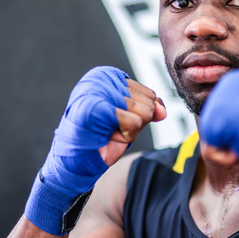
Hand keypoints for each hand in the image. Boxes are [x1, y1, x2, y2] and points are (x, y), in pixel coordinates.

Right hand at [25, 66, 165, 234]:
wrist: (76, 162)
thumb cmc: (101, 138)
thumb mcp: (132, 120)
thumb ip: (149, 109)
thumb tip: (162, 110)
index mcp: (108, 75)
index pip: (149, 94)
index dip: (138, 115)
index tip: (116, 120)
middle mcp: (102, 77)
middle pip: (148, 103)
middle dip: (135, 123)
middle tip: (111, 129)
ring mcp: (98, 90)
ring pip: (144, 112)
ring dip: (130, 130)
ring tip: (109, 131)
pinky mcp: (96, 107)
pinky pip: (134, 122)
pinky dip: (126, 135)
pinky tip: (109, 136)